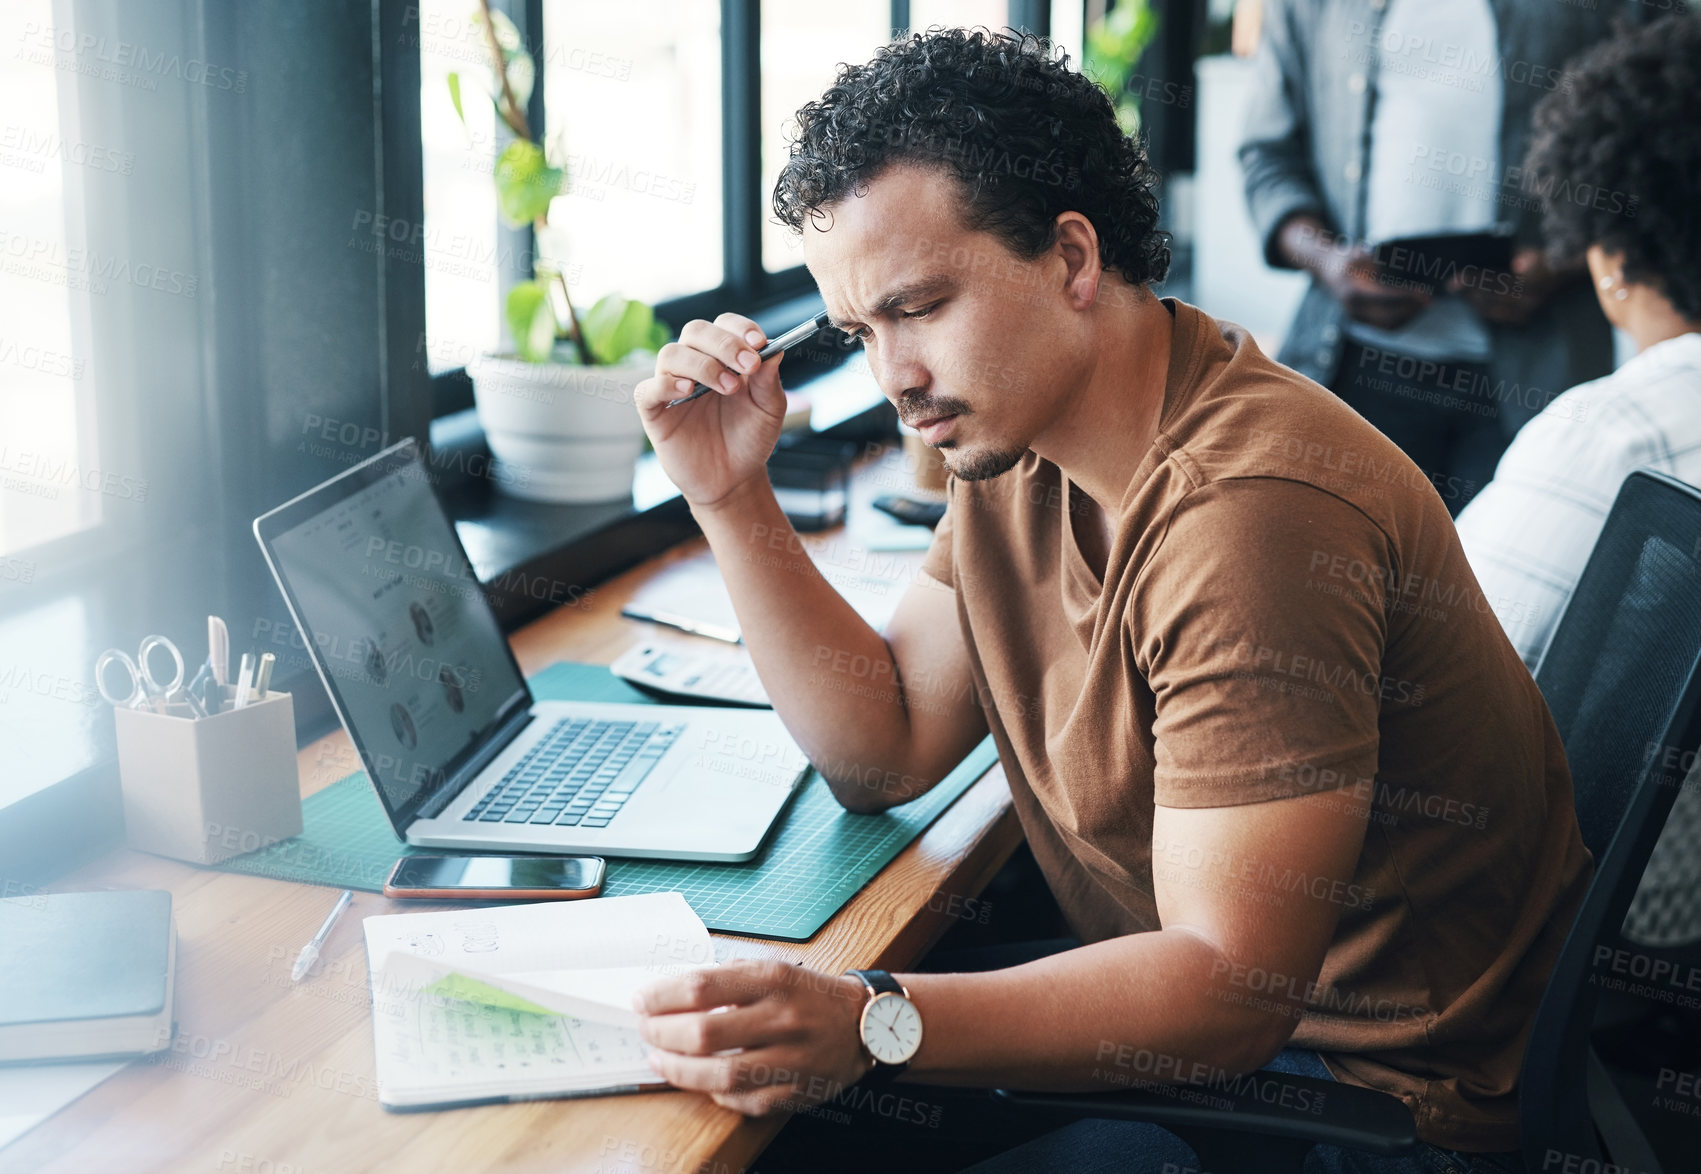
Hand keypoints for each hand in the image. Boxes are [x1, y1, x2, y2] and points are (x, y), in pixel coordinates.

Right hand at [634, 313, 785, 511]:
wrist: (735, 479)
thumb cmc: (750, 439)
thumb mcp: (769, 410)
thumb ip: (769, 381)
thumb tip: (774, 350)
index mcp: (724, 357)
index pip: (724, 325)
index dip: (740, 328)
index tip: (760, 344)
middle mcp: (695, 364)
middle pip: (696, 331)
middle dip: (724, 344)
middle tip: (748, 366)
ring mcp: (672, 386)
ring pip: (671, 354)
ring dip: (701, 364)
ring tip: (728, 387)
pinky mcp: (655, 410)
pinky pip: (647, 388)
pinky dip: (666, 384)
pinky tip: (688, 392)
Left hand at [634, 960, 873, 1116]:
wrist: (864, 1023)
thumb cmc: (808, 995)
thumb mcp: (773, 969)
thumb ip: (727, 980)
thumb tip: (671, 993)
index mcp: (773, 979)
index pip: (702, 986)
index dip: (662, 996)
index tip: (641, 1001)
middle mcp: (782, 1018)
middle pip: (703, 1033)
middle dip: (661, 1034)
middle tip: (646, 1031)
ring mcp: (790, 1058)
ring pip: (719, 1075)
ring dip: (678, 1070)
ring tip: (659, 1060)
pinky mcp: (795, 1091)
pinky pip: (743, 1101)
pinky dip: (714, 1093)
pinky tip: (700, 1081)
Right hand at [1315, 245, 1431, 329]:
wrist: (1328, 270)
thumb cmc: (1346, 258)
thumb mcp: (1354, 251)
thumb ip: (1365, 254)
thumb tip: (1378, 255)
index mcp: (1352, 292)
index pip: (1385, 299)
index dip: (1406, 297)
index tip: (1423, 293)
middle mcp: (1354, 309)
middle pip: (1388, 317)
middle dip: (1411, 309)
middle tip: (1429, 301)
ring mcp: (1357, 317)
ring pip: (1387, 325)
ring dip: (1408, 318)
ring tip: (1424, 306)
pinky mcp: (1362, 320)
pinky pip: (1384, 326)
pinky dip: (1401, 321)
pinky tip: (1414, 311)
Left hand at [1449, 247, 1558, 325]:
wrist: (1565, 275)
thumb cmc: (1541, 260)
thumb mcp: (1527, 253)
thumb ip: (1508, 259)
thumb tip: (1482, 265)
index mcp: (1533, 281)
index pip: (1496, 281)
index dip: (1475, 279)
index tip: (1458, 276)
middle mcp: (1531, 300)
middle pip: (1491, 298)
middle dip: (1469, 291)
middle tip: (1452, 285)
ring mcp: (1528, 313)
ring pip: (1492, 310)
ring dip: (1473, 301)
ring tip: (1459, 292)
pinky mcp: (1524, 320)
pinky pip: (1497, 316)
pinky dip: (1482, 308)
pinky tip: (1471, 300)